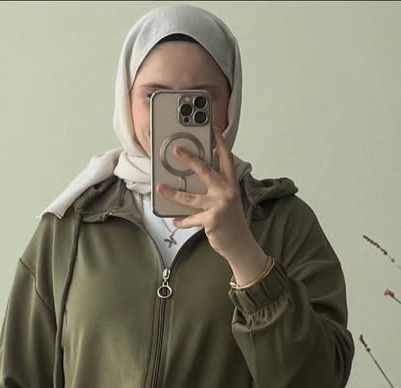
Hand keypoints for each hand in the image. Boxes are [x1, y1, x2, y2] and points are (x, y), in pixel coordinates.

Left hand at [156, 127, 266, 279]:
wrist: (239, 243)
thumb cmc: (232, 222)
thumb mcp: (228, 200)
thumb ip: (217, 188)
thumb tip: (196, 180)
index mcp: (230, 184)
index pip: (226, 159)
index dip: (220, 143)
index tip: (214, 130)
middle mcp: (226, 192)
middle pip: (205, 171)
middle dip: (190, 159)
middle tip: (177, 150)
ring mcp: (219, 205)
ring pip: (191, 197)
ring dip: (173, 193)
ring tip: (161, 188)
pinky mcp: (212, 220)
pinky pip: (191, 218)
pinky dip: (182, 221)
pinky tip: (175, 220)